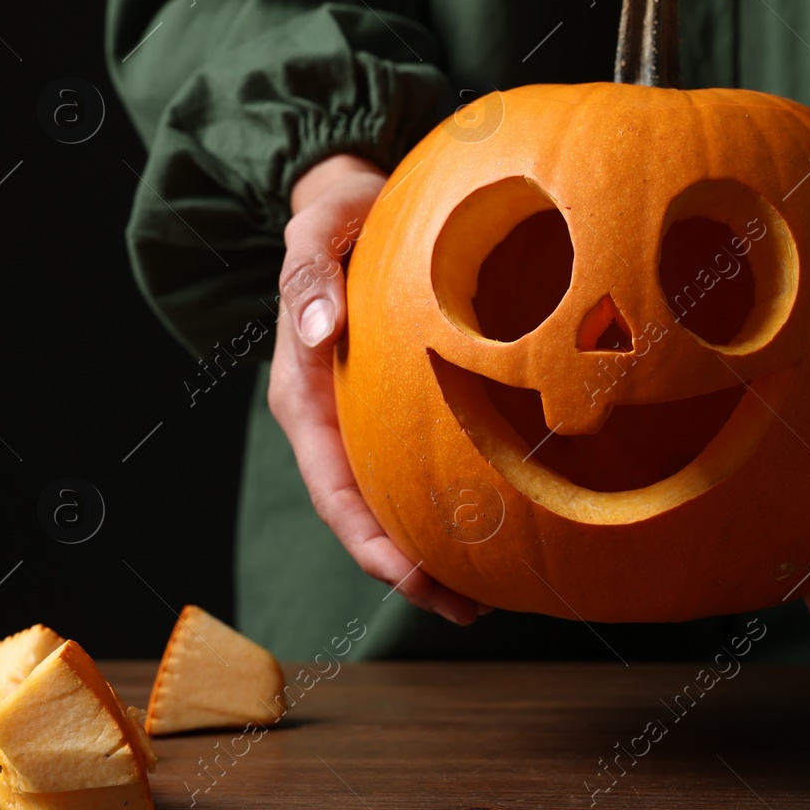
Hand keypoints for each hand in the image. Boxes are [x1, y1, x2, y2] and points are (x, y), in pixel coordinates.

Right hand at [268, 153, 488, 625]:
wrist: (358, 202)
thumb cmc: (340, 218)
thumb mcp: (317, 231)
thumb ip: (310, 273)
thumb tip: (318, 326)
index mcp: (304, 395)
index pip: (333, 488)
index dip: (370, 540)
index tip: (412, 576)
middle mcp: (333, 421)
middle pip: (368, 515)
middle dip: (412, 570)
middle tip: (470, 607)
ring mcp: (365, 420)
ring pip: (397, 499)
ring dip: (437, 549)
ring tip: (493, 593)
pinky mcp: (399, 407)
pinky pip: (423, 465)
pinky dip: (453, 501)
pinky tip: (504, 522)